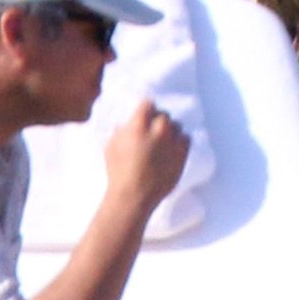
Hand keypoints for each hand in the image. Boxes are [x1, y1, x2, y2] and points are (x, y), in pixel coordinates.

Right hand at [103, 99, 188, 214]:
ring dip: (170, 130)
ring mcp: (172, 143)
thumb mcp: (111, 146)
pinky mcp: (182, 156)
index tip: (144, 114)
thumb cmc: (118, 172)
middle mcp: (158, 131)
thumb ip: (122, 130)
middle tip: (152, 130)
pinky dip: (180, 141)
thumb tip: (128, 124)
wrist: (134, 196)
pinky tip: (172, 147)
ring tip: (162, 140)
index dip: (145, 109)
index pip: (148, 103)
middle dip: (157, 120)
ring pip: (177, 126)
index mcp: (138, 125)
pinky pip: (186, 139)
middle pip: (164, 115)